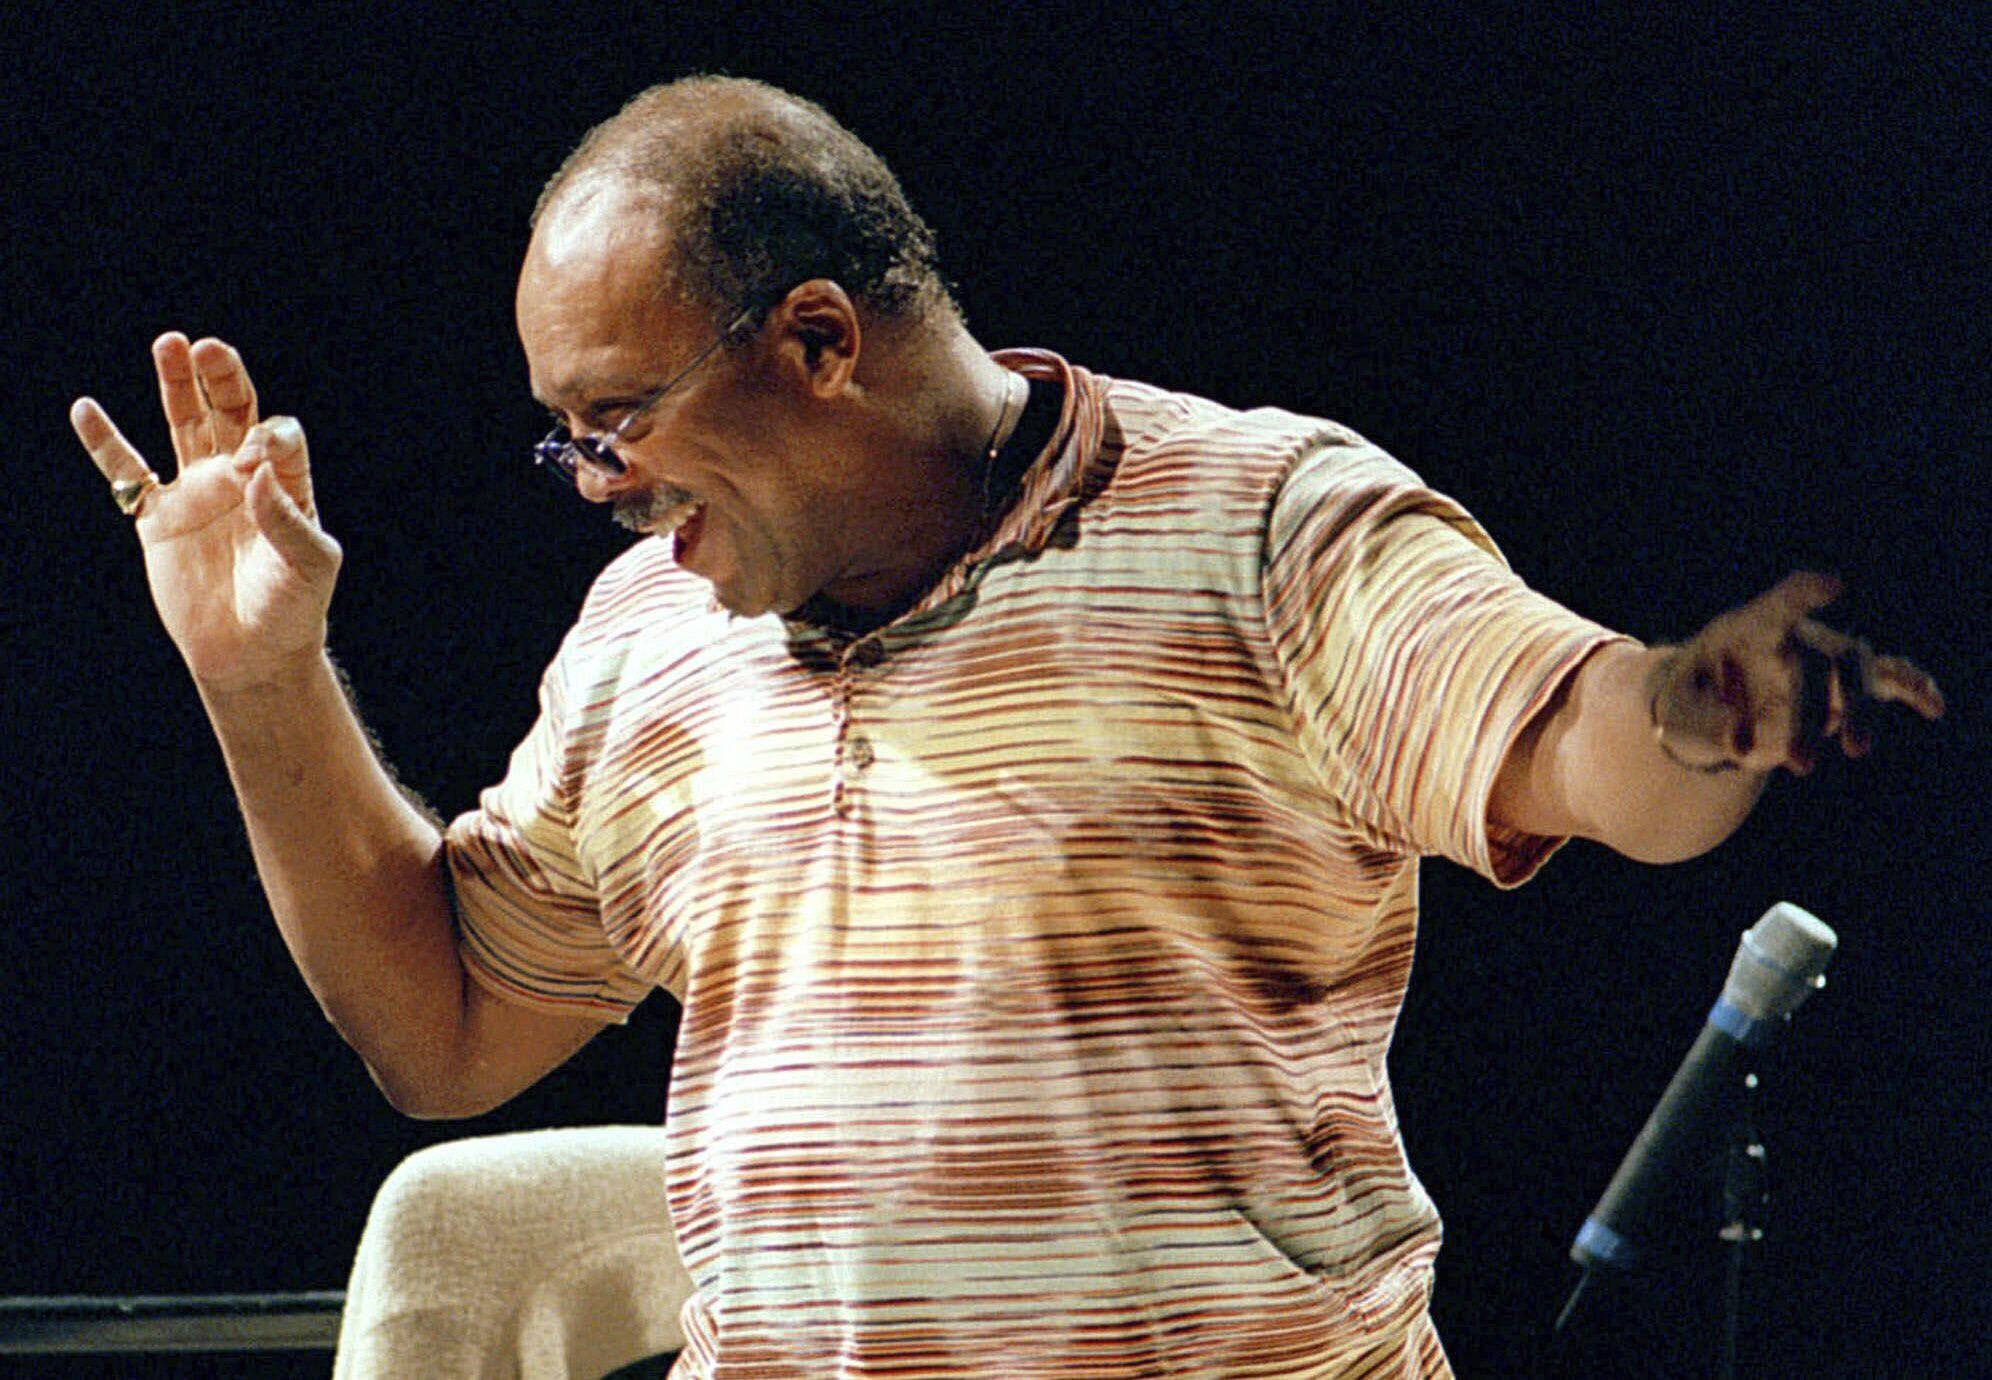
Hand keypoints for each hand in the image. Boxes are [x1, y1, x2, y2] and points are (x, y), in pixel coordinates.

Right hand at [72, 333, 341, 690]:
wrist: (253, 655)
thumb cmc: (293, 610)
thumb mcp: (308, 566)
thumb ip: (288, 519)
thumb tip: (258, 470)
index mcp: (286, 484)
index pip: (277, 437)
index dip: (267, 436)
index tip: (257, 455)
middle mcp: (241, 479)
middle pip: (230, 412)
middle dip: (220, 378)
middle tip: (205, 346)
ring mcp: (198, 494)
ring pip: (183, 425)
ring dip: (176, 386)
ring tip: (169, 343)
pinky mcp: (160, 519)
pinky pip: (128, 474)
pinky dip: (106, 443)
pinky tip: (86, 409)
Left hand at [1647, 571, 1945, 774]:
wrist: (1707, 708)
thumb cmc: (1690, 699)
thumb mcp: (1679, 710)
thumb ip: (1703, 723)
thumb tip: (1739, 744)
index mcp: (1746, 630)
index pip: (1775, 606)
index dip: (1802, 596)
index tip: (1831, 584)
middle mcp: (1793, 638)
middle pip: (1816, 659)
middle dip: (1811, 710)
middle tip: (1798, 764)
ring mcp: (1823, 658)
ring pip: (1855, 672)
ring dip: (1859, 710)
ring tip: (1856, 749)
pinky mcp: (1843, 686)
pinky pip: (1887, 679)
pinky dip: (1912, 688)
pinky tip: (1934, 706)